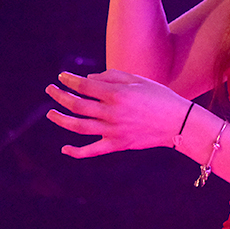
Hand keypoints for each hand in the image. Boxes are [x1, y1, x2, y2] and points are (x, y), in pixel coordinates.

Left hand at [45, 70, 188, 158]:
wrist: (178, 122)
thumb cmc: (159, 97)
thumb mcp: (137, 80)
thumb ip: (111, 77)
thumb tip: (88, 79)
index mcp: (117, 94)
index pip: (84, 86)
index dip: (69, 80)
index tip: (62, 76)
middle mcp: (112, 113)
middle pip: (77, 105)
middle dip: (59, 96)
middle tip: (50, 89)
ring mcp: (113, 131)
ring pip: (79, 127)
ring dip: (61, 120)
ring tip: (50, 113)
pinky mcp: (117, 145)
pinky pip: (92, 151)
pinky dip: (76, 152)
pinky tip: (64, 148)